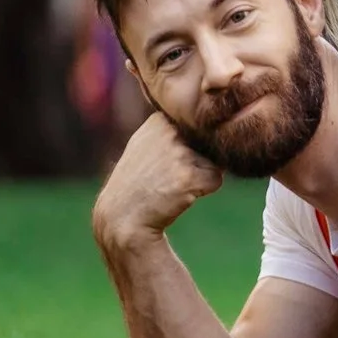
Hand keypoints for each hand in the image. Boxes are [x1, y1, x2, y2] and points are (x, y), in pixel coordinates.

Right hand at [92, 114, 223, 247]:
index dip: (188, 148)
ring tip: (171, 184)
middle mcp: (168, 132)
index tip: (164, 161)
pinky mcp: (189, 176)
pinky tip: (177, 194)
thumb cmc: (138, 181)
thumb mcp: (147, 144)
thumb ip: (172, 129)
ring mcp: (178, 153)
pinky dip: (203, 190)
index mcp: (159, 121)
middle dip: (196, 161)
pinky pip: (216, 179)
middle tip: (167, 176)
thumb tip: (213, 125)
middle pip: (208, 144)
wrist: (122, 216)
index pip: (197, 129)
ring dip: (199, 176)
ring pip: (214, 162)